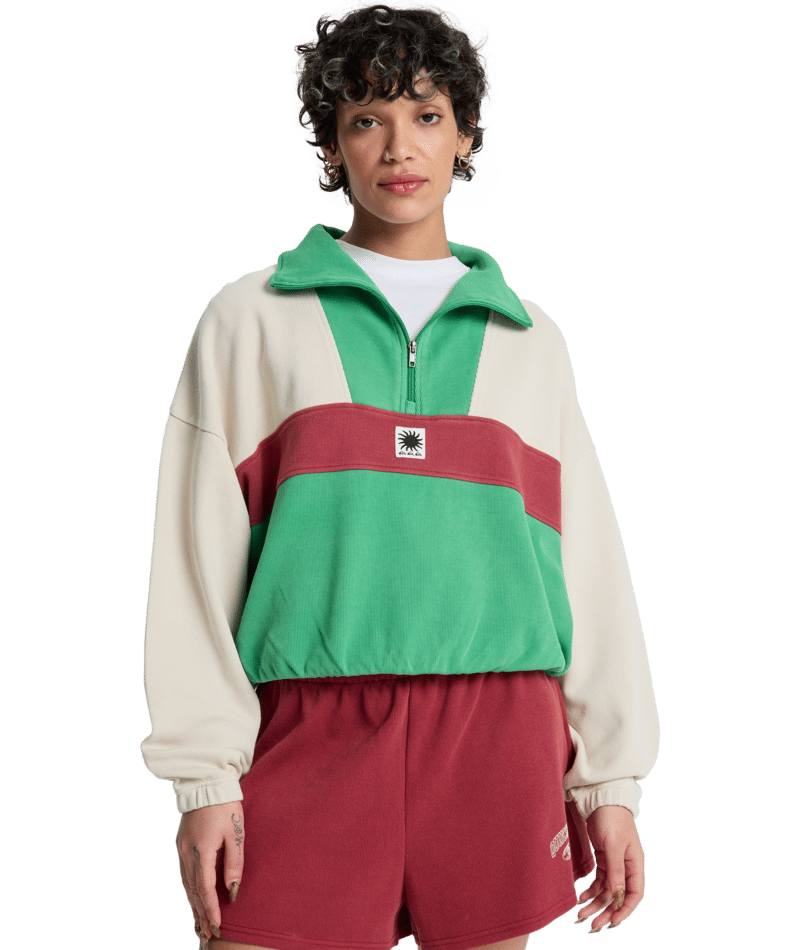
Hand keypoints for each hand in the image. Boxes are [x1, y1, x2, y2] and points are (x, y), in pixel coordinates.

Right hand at [175, 801, 243, 944]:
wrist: (206, 783)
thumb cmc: (226, 805)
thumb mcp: (236, 832)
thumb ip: (234, 861)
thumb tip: (232, 890)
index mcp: (201, 849)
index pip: (205, 888)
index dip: (211, 909)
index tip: (218, 926)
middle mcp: (186, 852)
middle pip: (193, 891)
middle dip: (201, 914)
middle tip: (209, 934)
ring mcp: (180, 848)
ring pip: (186, 884)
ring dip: (193, 905)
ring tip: (199, 924)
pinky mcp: (180, 844)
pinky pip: (183, 874)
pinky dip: (189, 890)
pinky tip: (193, 899)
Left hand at [575, 804, 644, 932]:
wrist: (602, 798)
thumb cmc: (612, 818)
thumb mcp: (613, 845)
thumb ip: (616, 871)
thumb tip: (617, 897)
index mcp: (635, 864)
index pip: (634, 895)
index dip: (624, 910)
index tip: (611, 922)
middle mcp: (627, 867)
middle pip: (618, 896)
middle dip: (605, 912)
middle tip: (592, 926)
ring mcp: (615, 863)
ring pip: (606, 891)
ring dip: (595, 904)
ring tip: (580, 916)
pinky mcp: (603, 858)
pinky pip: (599, 881)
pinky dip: (590, 891)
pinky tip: (581, 898)